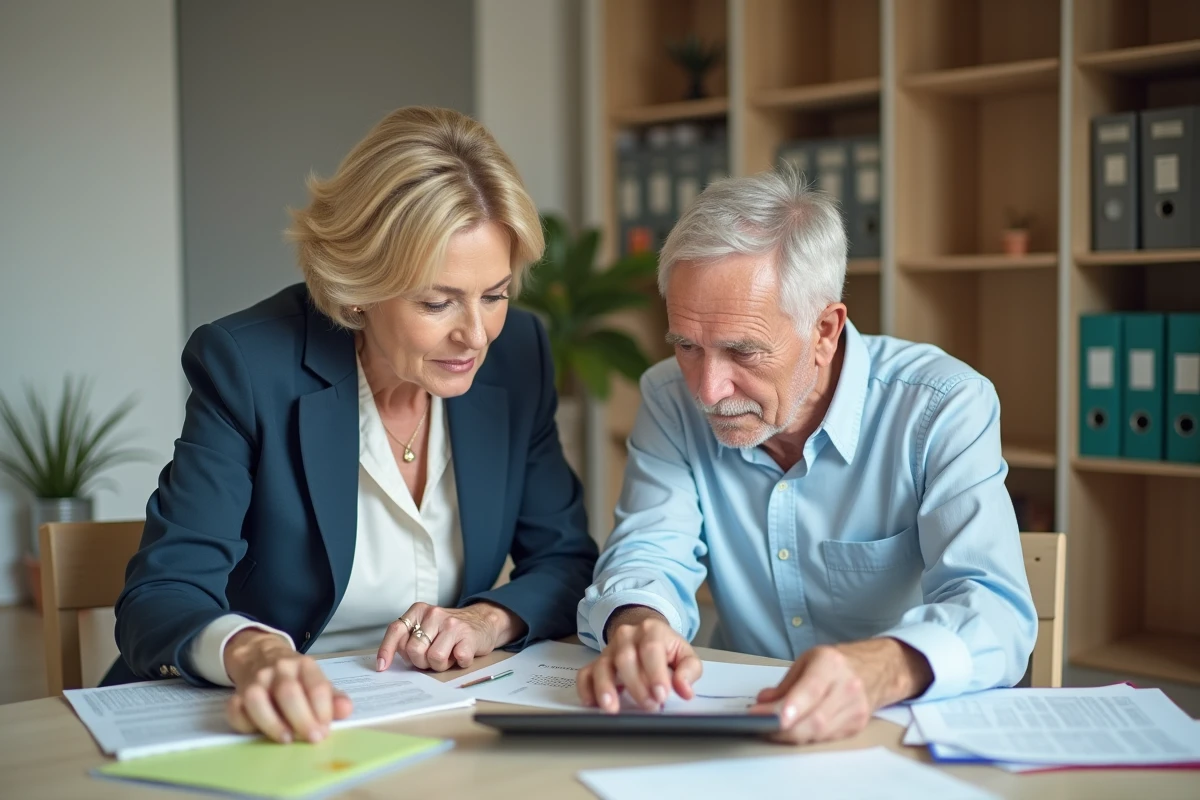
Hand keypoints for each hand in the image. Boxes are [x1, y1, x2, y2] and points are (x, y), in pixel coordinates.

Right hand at [223, 629, 352, 743]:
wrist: (259, 654)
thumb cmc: (294, 677)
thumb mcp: (316, 681)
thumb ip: (332, 698)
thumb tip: (346, 710)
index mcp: (304, 665)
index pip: (317, 686)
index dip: (324, 710)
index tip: (326, 730)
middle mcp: (279, 669)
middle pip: (288, 692)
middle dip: (302, 719)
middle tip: (313, 739)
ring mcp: (255, 680)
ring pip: (257, 699)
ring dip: (272, 723)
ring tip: (287, 739)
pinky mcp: (236, 693)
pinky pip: (235, 709)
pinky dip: (244, 724)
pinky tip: (258, 733)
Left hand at [377, 601, 525, 671]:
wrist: (483, 620)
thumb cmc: (449, 630)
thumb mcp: (425, 627)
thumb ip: (408, 638)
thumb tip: (387, 661)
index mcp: (419, 611)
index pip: (396, 630)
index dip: (386, 650)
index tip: (382, 667)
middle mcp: (434, 614)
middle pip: (414, 650)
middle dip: (421, 662)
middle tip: (432, 657)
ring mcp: (452, 624)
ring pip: (434, 658)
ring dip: (441, 665)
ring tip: (448, 655)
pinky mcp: (468, 636)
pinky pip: (457, 660)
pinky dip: (459, 663)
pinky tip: (461, 654)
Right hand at [576, 606, 701, 713]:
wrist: (645, 633)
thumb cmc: (666, 647)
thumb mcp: (684, 654)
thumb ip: (689, 670)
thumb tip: (684, 689)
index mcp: (651, 630)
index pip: (651, 649)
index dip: (655, 673)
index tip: (661, 694)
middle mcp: (627, 636)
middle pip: (626, 659)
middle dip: (637, 686)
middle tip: (650, 706)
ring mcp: (609, 649)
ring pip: (602, 666)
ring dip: (606, 688)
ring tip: (611, 708)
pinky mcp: (597, 662)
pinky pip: (585, 673)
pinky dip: (586, 689)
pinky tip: (591, 703)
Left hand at [749, 637, 932, 743]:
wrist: (876, 669)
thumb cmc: (836, 663)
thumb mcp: (807, 661)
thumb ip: (785, 684)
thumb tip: (763, 704)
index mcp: (831, 664)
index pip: (811, 689)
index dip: (790, 707)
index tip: (768, 717)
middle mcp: (847, 687)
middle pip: (815, 719)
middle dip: (783, 729)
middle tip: (759, 726)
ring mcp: (855, 709)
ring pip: (819, 733)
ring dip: (791, 736)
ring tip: (770, 730)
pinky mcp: (857, 726)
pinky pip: (826, 738)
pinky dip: (806, 737)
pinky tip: (792, 732)